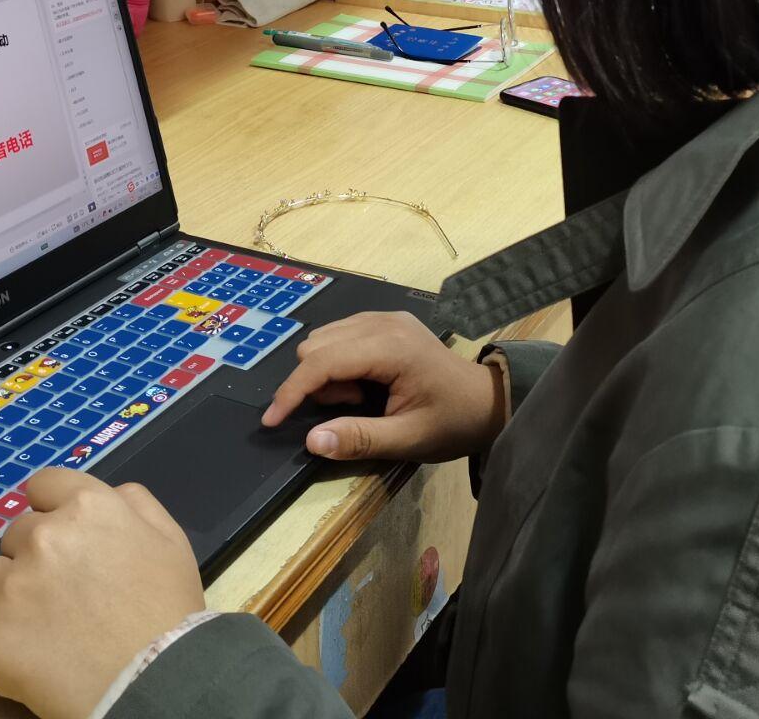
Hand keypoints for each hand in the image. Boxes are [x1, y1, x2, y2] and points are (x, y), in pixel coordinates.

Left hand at [0, 469, 203, 718]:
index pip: (43, 484)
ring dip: (8, 595)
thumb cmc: (168, 610)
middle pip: (16, 534)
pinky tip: (29, 656)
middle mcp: (42, 538)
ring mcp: (12, 589)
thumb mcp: (170, 541)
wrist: (154, 680)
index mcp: (86, 508)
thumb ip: (137, 504)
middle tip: (62, 591)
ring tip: (41, 626)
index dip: (49, 507)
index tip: (60, 534)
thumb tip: (111, 493)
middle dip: (33, 556)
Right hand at [262, 310, 503, 463]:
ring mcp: (384, 318)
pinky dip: (338, 363)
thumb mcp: (407, 439)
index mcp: (390, 347)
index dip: (292, 391)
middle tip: (351, 410)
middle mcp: (383, 323)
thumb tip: (310, 441)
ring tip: (361, 400)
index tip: (272, 420)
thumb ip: (359, 439)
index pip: (322, 361)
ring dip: (327, 374)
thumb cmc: (451, 422)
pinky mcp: (385, 322)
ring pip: (324, 338)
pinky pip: (340, 337)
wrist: (486, 402)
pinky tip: (365, 386)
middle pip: (317, 344)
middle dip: (317, 384)